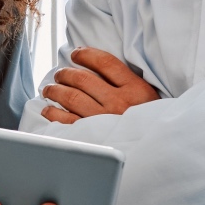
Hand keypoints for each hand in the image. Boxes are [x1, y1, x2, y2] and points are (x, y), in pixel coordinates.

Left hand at [40, 47, 160, 124]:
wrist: (156, 151)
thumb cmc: (148, 121)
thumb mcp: (147, 97)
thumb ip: (126, 82)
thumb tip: (94, 67)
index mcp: (136, 90)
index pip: (105, 62)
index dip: (86, 54)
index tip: (76, 54)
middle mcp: (120, 103)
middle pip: (83, 79)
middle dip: (66, 73)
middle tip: (59, 74)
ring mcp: (104, 120)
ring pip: (71, 97)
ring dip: (55, 90)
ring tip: (49, 89)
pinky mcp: (93, 136)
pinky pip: (67, 121)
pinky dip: (54, 113)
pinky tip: (48, 109)